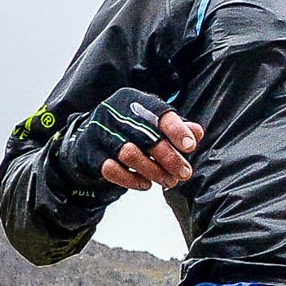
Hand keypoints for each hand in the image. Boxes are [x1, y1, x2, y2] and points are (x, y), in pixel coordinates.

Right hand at [60, 90, 205, 191]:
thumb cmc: (129, 128)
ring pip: (130, 154)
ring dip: (153, 171)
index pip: (158, 113)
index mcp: (134, 101)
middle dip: (170, 158)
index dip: (177, 130)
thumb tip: (197, 133)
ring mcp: (100, 133)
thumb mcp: (151, 121)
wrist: (89, 136)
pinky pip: (112, 169)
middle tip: (184, 173)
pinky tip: (145, 184)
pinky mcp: (91, 153)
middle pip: (146, 136)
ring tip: (169, 181)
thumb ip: (175, 126)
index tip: (190, 146)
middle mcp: (115, 113)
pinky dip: (132, 180)